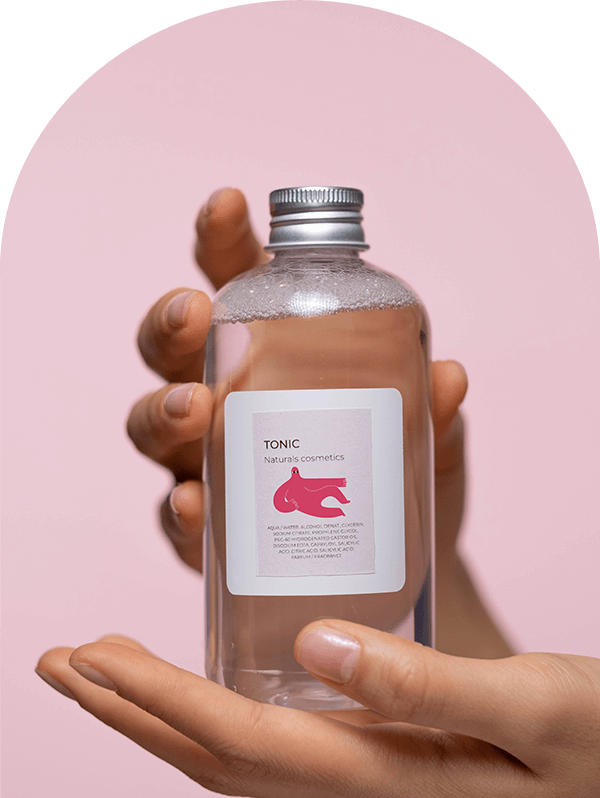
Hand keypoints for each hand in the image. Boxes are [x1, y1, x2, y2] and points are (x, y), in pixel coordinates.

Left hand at [36, 624, 599, 795]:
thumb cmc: (593, 746)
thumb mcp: (530, 708)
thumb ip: (427, 687)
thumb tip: (315, 646)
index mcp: (385, 780)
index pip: (236, 744)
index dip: (154, 701)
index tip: (86, 656)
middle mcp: (357, 793)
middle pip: (211, 760)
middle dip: (127, 711)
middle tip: (60, 659)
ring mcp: (365, 785)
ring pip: (233, 759)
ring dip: (160, 713)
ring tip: (108, 670)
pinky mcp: (379, 765)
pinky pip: (272, 750)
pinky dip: (216, 715)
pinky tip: (204, 687)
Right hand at [126, 187, 467, 576]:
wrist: (392, 556)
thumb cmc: (398, 468)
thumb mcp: (423, 430)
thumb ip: (428, 406)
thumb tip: (448, 377)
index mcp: (272, 346)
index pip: (232, 277)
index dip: (221, 236)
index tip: (229, 202)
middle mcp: (226, 395)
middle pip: (170, 347)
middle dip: (171, 322)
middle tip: (196, 314)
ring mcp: (209, 461)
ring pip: (153, 423)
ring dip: (163, 409)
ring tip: (196, 408)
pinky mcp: (209, 529)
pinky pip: (178, 516)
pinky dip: (180, 510)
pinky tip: (195, 505)